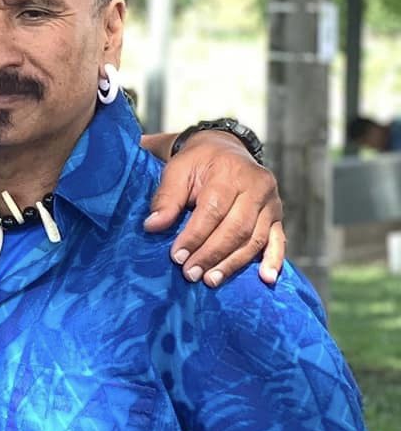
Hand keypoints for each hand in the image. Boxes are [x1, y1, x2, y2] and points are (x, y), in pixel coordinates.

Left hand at [144, 131, 285, 286]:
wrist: (225, 149)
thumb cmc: (198, 162)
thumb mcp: (177, 169)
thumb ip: (166, 197)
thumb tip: (153, 226)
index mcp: (231, 173)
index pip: (213, 210)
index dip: (195, 236)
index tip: (177, 257)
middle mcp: (257, 187)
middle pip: (236, 228)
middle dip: (211, 254)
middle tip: (191, 274)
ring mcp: (271, 203)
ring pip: (255, 238)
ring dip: (233, 263)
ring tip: (211, 280)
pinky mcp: (277, 216)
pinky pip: (278, 240)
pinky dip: (274, 260)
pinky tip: (266, 278)